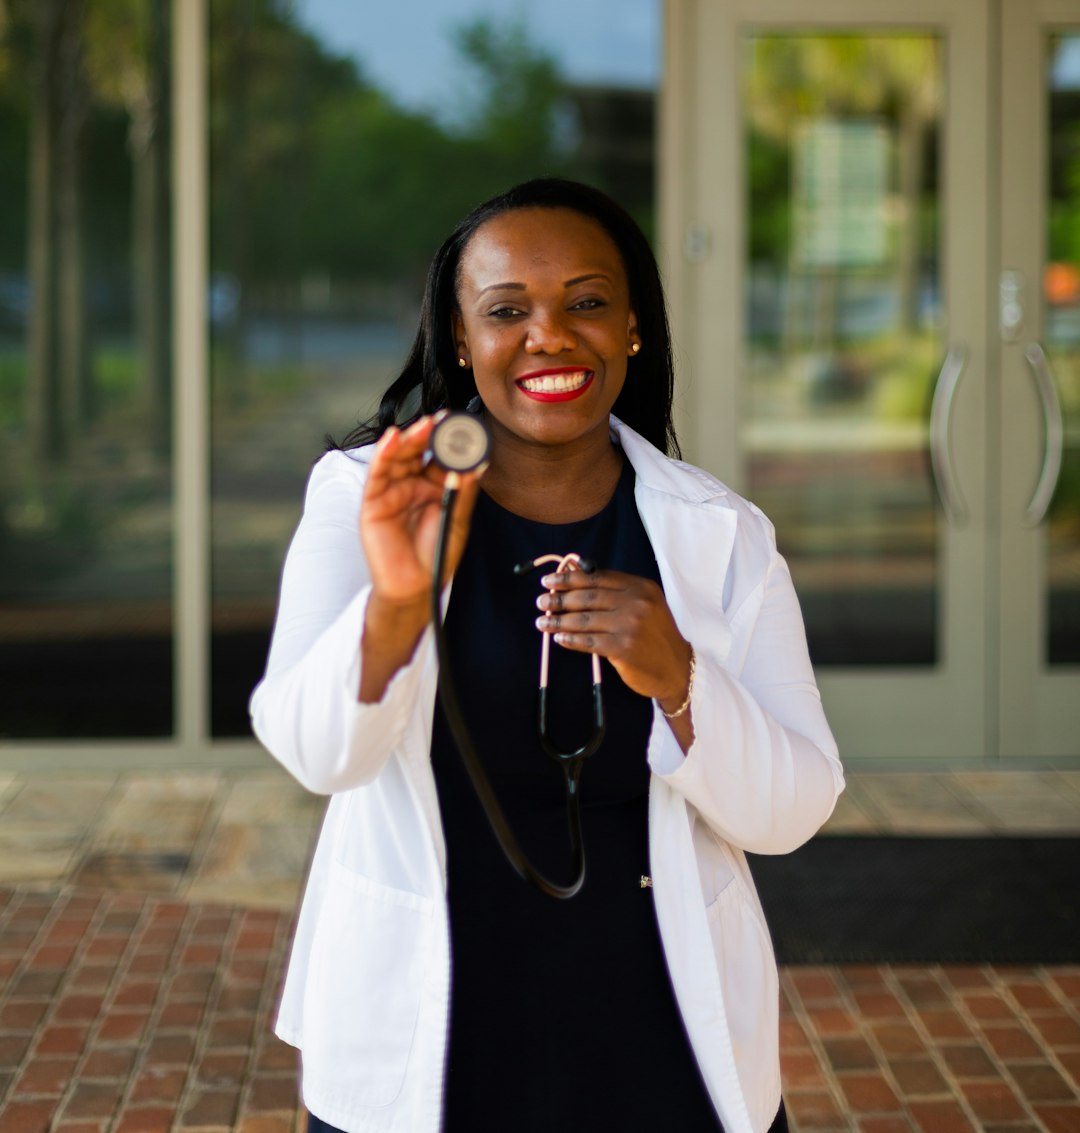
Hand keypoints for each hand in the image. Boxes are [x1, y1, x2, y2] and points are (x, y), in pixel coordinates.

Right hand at [360, 414, 485, 610]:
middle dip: (430, 434)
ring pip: (397, 456)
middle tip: (444, 420)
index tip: (463, 425)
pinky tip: (392, 439)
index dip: (450, 440)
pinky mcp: (373, 501)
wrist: (417, 585)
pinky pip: (377, 473)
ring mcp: (391, 490)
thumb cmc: (437, 554)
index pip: (440, 455)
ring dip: (409, 439)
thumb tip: (477, 462)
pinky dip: (382, 454)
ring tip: (424, 427)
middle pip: (418, 451)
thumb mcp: (457, 519)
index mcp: (434, 485)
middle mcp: (412, 483)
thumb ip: (463, 491)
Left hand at [534, 569, 692, 710]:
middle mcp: (637, 603)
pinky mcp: (623, 648)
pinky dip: (570, 640)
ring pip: (584, 620)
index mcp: (640, 587)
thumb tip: (575, 572)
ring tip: (542, 622)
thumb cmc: (655, 635)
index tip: (550, 580)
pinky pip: (588, 642)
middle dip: (559, 598)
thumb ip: (614, 590)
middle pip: (588, 597)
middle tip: (541, 602)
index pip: (598, 578)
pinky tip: (558, 638)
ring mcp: (630, 626)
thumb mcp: (644, 605)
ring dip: (558, 621)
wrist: (677, 669)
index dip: (570, 578)